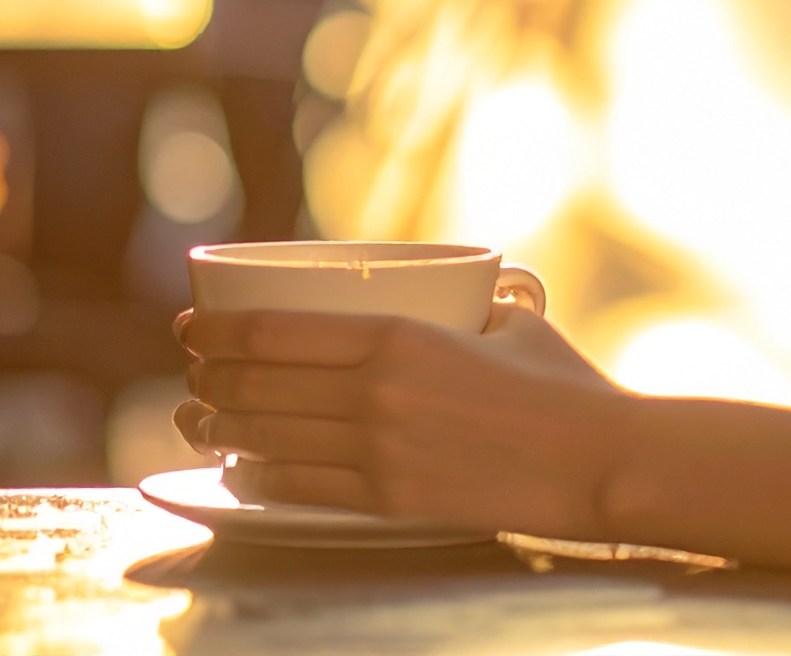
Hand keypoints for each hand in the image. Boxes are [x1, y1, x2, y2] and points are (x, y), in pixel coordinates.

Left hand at [175, 299, 626, 537]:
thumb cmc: (564, 384)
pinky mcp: (390, 501)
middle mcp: (376, 394)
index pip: (277, 332)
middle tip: (193, 368)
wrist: (598, 461)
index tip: (194, 325)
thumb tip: (455, 290)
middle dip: (210, 375)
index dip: (221, 330)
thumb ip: (466, 306)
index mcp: (400, 337)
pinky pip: (299, 487)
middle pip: (259, 385)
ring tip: (198, 417)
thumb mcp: (510, 319)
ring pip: (267, 437)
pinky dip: (257, 473)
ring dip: (219, 426)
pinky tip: (240, 464)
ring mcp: (379, 453)